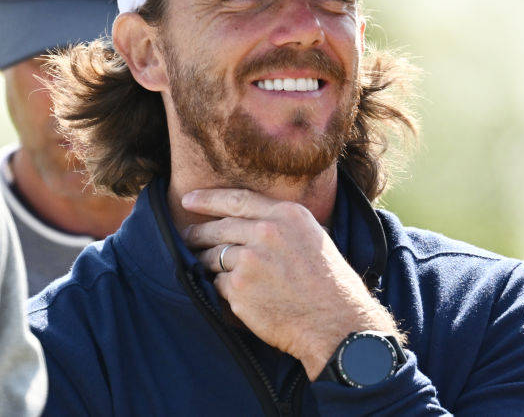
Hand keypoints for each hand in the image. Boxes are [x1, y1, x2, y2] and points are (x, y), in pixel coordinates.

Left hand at [181, 188, 399, 379]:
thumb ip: (282, 224)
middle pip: (218, 228)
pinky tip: (230, 293)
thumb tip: (252, 219)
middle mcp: (266, 232)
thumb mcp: (313, 237)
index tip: (188, 200)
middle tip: (187, 237)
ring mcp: (250, 260)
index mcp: (286, 215)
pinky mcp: (239, 288)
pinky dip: (220, 289)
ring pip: (213, 256)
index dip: (207, 199)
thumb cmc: (330, 284)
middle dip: (197, 233)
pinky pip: (217, 283)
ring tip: (204, 265)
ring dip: (206, 262)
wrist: (336, 324)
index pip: (236, 199)